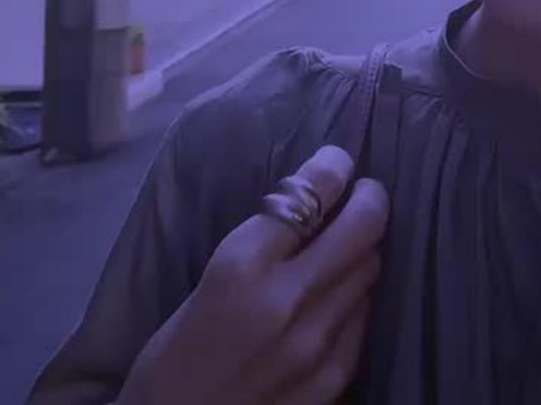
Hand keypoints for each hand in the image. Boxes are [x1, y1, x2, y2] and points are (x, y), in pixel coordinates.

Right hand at [119, 145, 388, 404]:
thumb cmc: (170, 361)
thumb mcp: (202, 288)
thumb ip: (256, 250)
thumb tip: (306, 213)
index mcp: (238, 268)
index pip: (308, 196)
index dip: (332, 168)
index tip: (339, 162)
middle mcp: (286, 300)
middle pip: (361, 229)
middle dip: (370, 200)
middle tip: (367, 193)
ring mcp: (317, 344)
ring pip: (371, 271)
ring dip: (366, 251)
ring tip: (356, 243)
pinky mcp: (334, 379)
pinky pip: (364, 320)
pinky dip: (357, 299)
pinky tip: (345, 297)